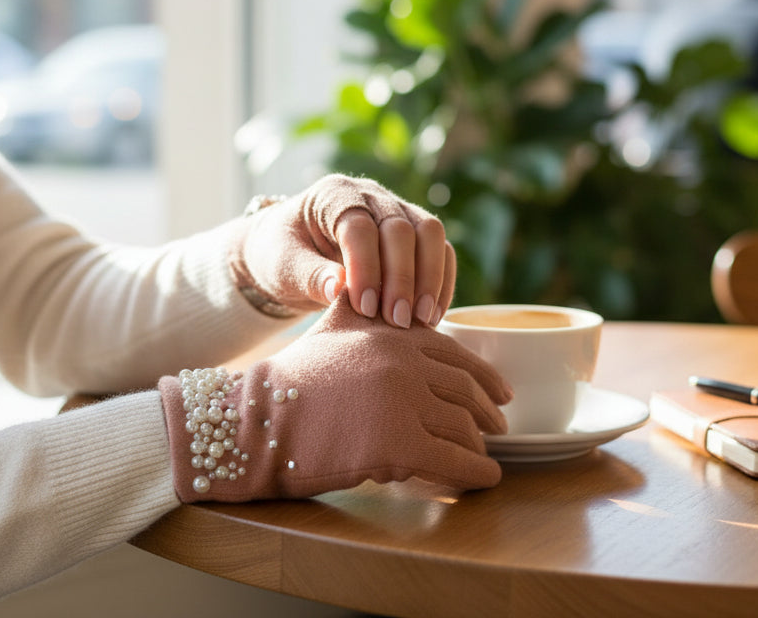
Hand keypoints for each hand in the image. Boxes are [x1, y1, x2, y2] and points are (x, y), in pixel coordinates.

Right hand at [158, 295, 511, 501]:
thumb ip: (353, 304)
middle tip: (500, 426)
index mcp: (392, 334)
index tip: (501, 392)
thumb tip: (358, 278)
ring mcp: (403, 401)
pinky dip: (477, 474)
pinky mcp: (399, 444)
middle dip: (488, 412)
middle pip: (465, 390)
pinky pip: (455, 462)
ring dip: (481, 448)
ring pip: (463, 428)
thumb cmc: (288, 381)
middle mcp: (404, 361)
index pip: (454, 354)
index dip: (484, 376)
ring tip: (485, 459)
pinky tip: (485, 481)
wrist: (256, 421)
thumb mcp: (326, 327)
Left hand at [231, 174, 455, 326]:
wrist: (291, 252)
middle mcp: (370, 195)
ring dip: (430, 280)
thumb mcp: (281, 265)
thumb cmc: (281, 255)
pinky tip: (431, 317)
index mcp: (333, 194)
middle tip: (397, 321)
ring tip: (422, 322)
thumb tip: (338, 288)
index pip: (359, 226)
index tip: (365, 308)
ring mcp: (396, 208)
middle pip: (401, 228)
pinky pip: (440, 250)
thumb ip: (308, 275)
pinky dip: (440, 283)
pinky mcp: (414, 231)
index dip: (366, 268)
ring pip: (430, 234)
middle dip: (403, 278)